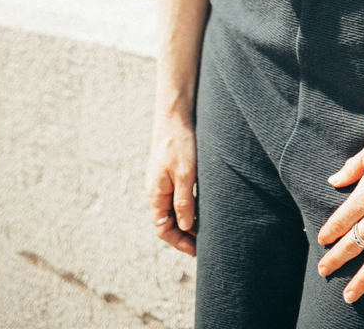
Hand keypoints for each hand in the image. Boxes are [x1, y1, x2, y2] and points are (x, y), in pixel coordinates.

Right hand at [145, 113, 197, 256]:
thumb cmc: (180, 143)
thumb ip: (184, 201)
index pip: (163, 229)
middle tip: (206, 242)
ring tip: (208, 226)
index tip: (197, 249)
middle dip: (185, 234)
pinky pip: (178, 195)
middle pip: (168, 221)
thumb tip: (186, 228)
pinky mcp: (170, 171)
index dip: (179, 242)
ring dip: (189, 219)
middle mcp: (156, 190)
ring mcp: (163, 180)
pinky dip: (190, 204)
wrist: (175, 114)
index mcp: (156, 194)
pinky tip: (204, 205)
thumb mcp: (185, 174)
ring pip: (174, 208)